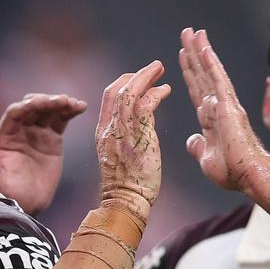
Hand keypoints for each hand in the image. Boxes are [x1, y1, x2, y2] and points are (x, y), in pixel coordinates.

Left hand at [0, 93, 86, 215]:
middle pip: (32, 108)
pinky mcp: (52, 139)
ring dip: (60, 103)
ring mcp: (37, 133)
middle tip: (61, 101)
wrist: (28, 205)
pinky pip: (60, 120)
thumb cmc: (10, 193)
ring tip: (73, 103)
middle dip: (46, 101)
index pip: (15, 113)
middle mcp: (20, 130)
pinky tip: (80, 106)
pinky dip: (70, 112)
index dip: (28, 105)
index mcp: (4, 136)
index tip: (42, 102)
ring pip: (48, 111)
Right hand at [95, 61, 170, 220]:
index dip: (124, 82)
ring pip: (130, 91)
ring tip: (160, 70)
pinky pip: (144, 103)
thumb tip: (145, 122)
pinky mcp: (138, 134)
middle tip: (154, 67)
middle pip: (117, 88)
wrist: (126, 201)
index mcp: (103, 132)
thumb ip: (128, 136)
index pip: (109, 97)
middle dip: (136, 74)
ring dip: (146, 76)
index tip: (139, 78)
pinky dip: (155, 92)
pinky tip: (166, 90)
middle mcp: (110, 128)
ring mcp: (122, 130)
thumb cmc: (129, 186)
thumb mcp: (121, 156)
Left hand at [179, 28, 267, 190]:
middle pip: (201, 75)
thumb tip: (192, 140)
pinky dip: (210, 63)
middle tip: (186, 33)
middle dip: (192, 54)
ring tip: (193, 32)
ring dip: (199, 51)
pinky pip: (218, 79)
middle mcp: (218, 107)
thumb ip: (198, 147)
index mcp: (211, 120)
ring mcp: (224, 104)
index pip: (197, 90)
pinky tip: (204, 47)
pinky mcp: (229, 105)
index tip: (182, 56)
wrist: (249, 175)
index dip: (189, 73)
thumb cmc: (233, 172)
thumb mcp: (206, 159)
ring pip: (208, 72)